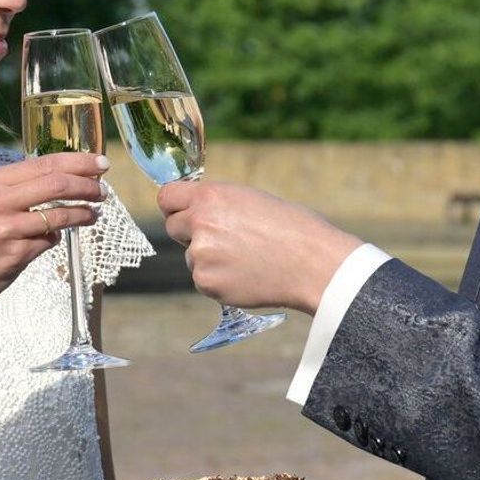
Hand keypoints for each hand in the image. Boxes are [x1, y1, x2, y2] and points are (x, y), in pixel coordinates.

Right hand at [0, 153, 107, 319]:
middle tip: (103, 190)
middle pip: (57, 183)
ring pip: (59, 214)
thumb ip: (16, 190)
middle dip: (87, 185)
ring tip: (94, 214)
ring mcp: (6, 227)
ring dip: (83, 214)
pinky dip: (56, 239)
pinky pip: (48, 241)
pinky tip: (54, 239)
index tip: (101, 163)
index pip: (45, 163)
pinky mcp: (14, 253)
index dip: (79, 162)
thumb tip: (62, 178)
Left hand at [157, 181, 360, 312]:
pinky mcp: (207, 283)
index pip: (166, 196)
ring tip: (246, 258)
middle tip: (222, 239)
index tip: (181, 211)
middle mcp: (199, 224)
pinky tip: (247, 274)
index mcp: (211, 196)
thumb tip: (198, 212)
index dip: (175, 205)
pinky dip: (219, 279)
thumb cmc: (293, 228)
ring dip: (209, 258)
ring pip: (191, 257)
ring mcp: (201, 256)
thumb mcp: (252, 200)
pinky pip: (203, 280)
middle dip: (190, 233)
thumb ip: (219, 205)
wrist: (313, 264)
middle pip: (173, 227)